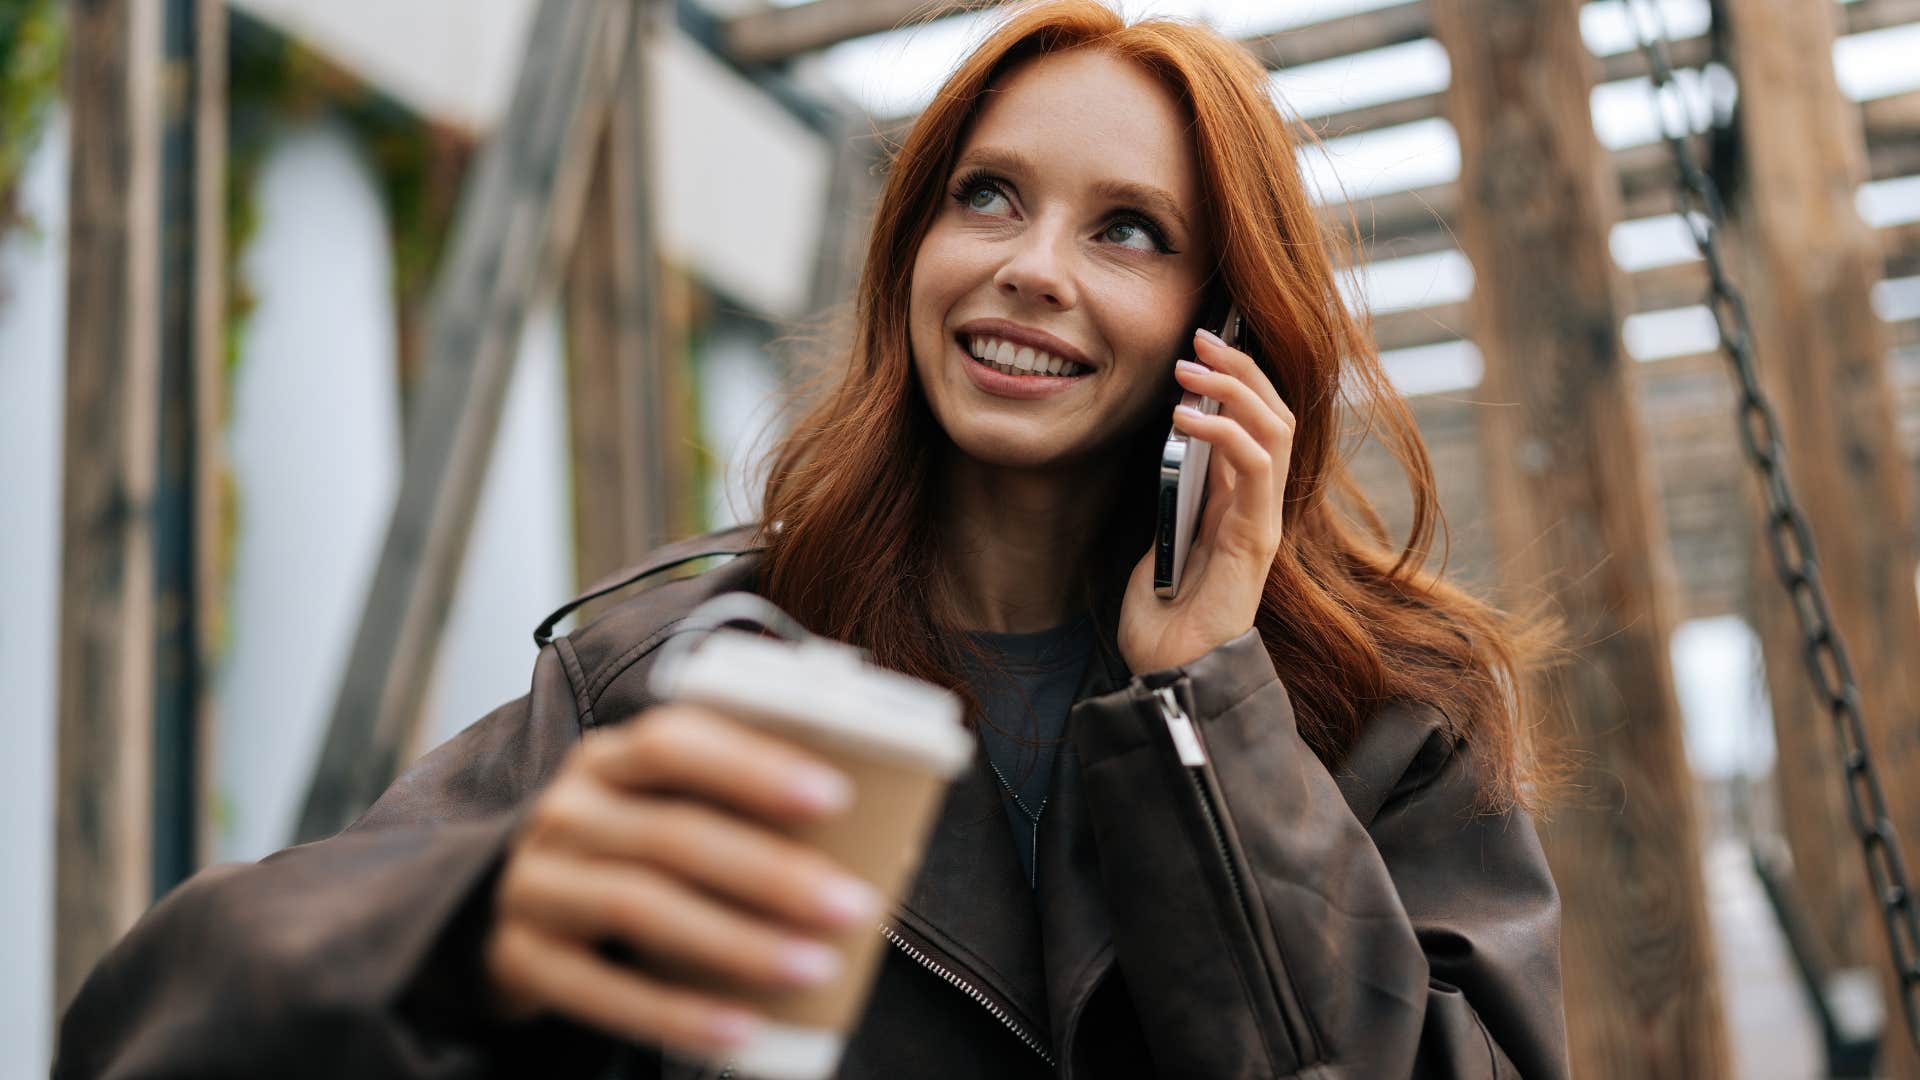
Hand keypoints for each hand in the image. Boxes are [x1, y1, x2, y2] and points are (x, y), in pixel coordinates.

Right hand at [485, 705, 883, 1055]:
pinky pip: (599, 990)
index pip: (675, 740)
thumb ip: (753, 813)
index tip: (837, 796)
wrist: (519, 919)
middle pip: (672, 834)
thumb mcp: (675, 814)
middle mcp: (565, 810)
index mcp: (612, 758)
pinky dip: (676, 1013)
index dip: (755, 765)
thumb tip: (895, 844)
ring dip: (737, 942)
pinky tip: (743, 1030)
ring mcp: (534, 883)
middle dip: (772, 872)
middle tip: (853, 905)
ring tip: (816, 966)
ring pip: (639, 905)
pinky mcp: (518, 958)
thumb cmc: (637, 857)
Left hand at [1119, 327, 1295, 673]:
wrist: (1169, 678)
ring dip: (1236, 387)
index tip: (1198, 347)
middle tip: (1201, 338)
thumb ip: (1172, 504)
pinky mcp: (1257, 539)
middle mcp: (1258, 507)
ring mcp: (1262, 521)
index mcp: (1236, 505)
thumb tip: (1168, 458)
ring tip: (1192, 366)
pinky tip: (1184, 418)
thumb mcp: (1156, 546)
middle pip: (1274, 415)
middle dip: (1241, 368)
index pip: (1255, 425)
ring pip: (1276, 429)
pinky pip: (1256, 467)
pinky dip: (1224, 431)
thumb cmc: (1160, 624)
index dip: (1235, 381)